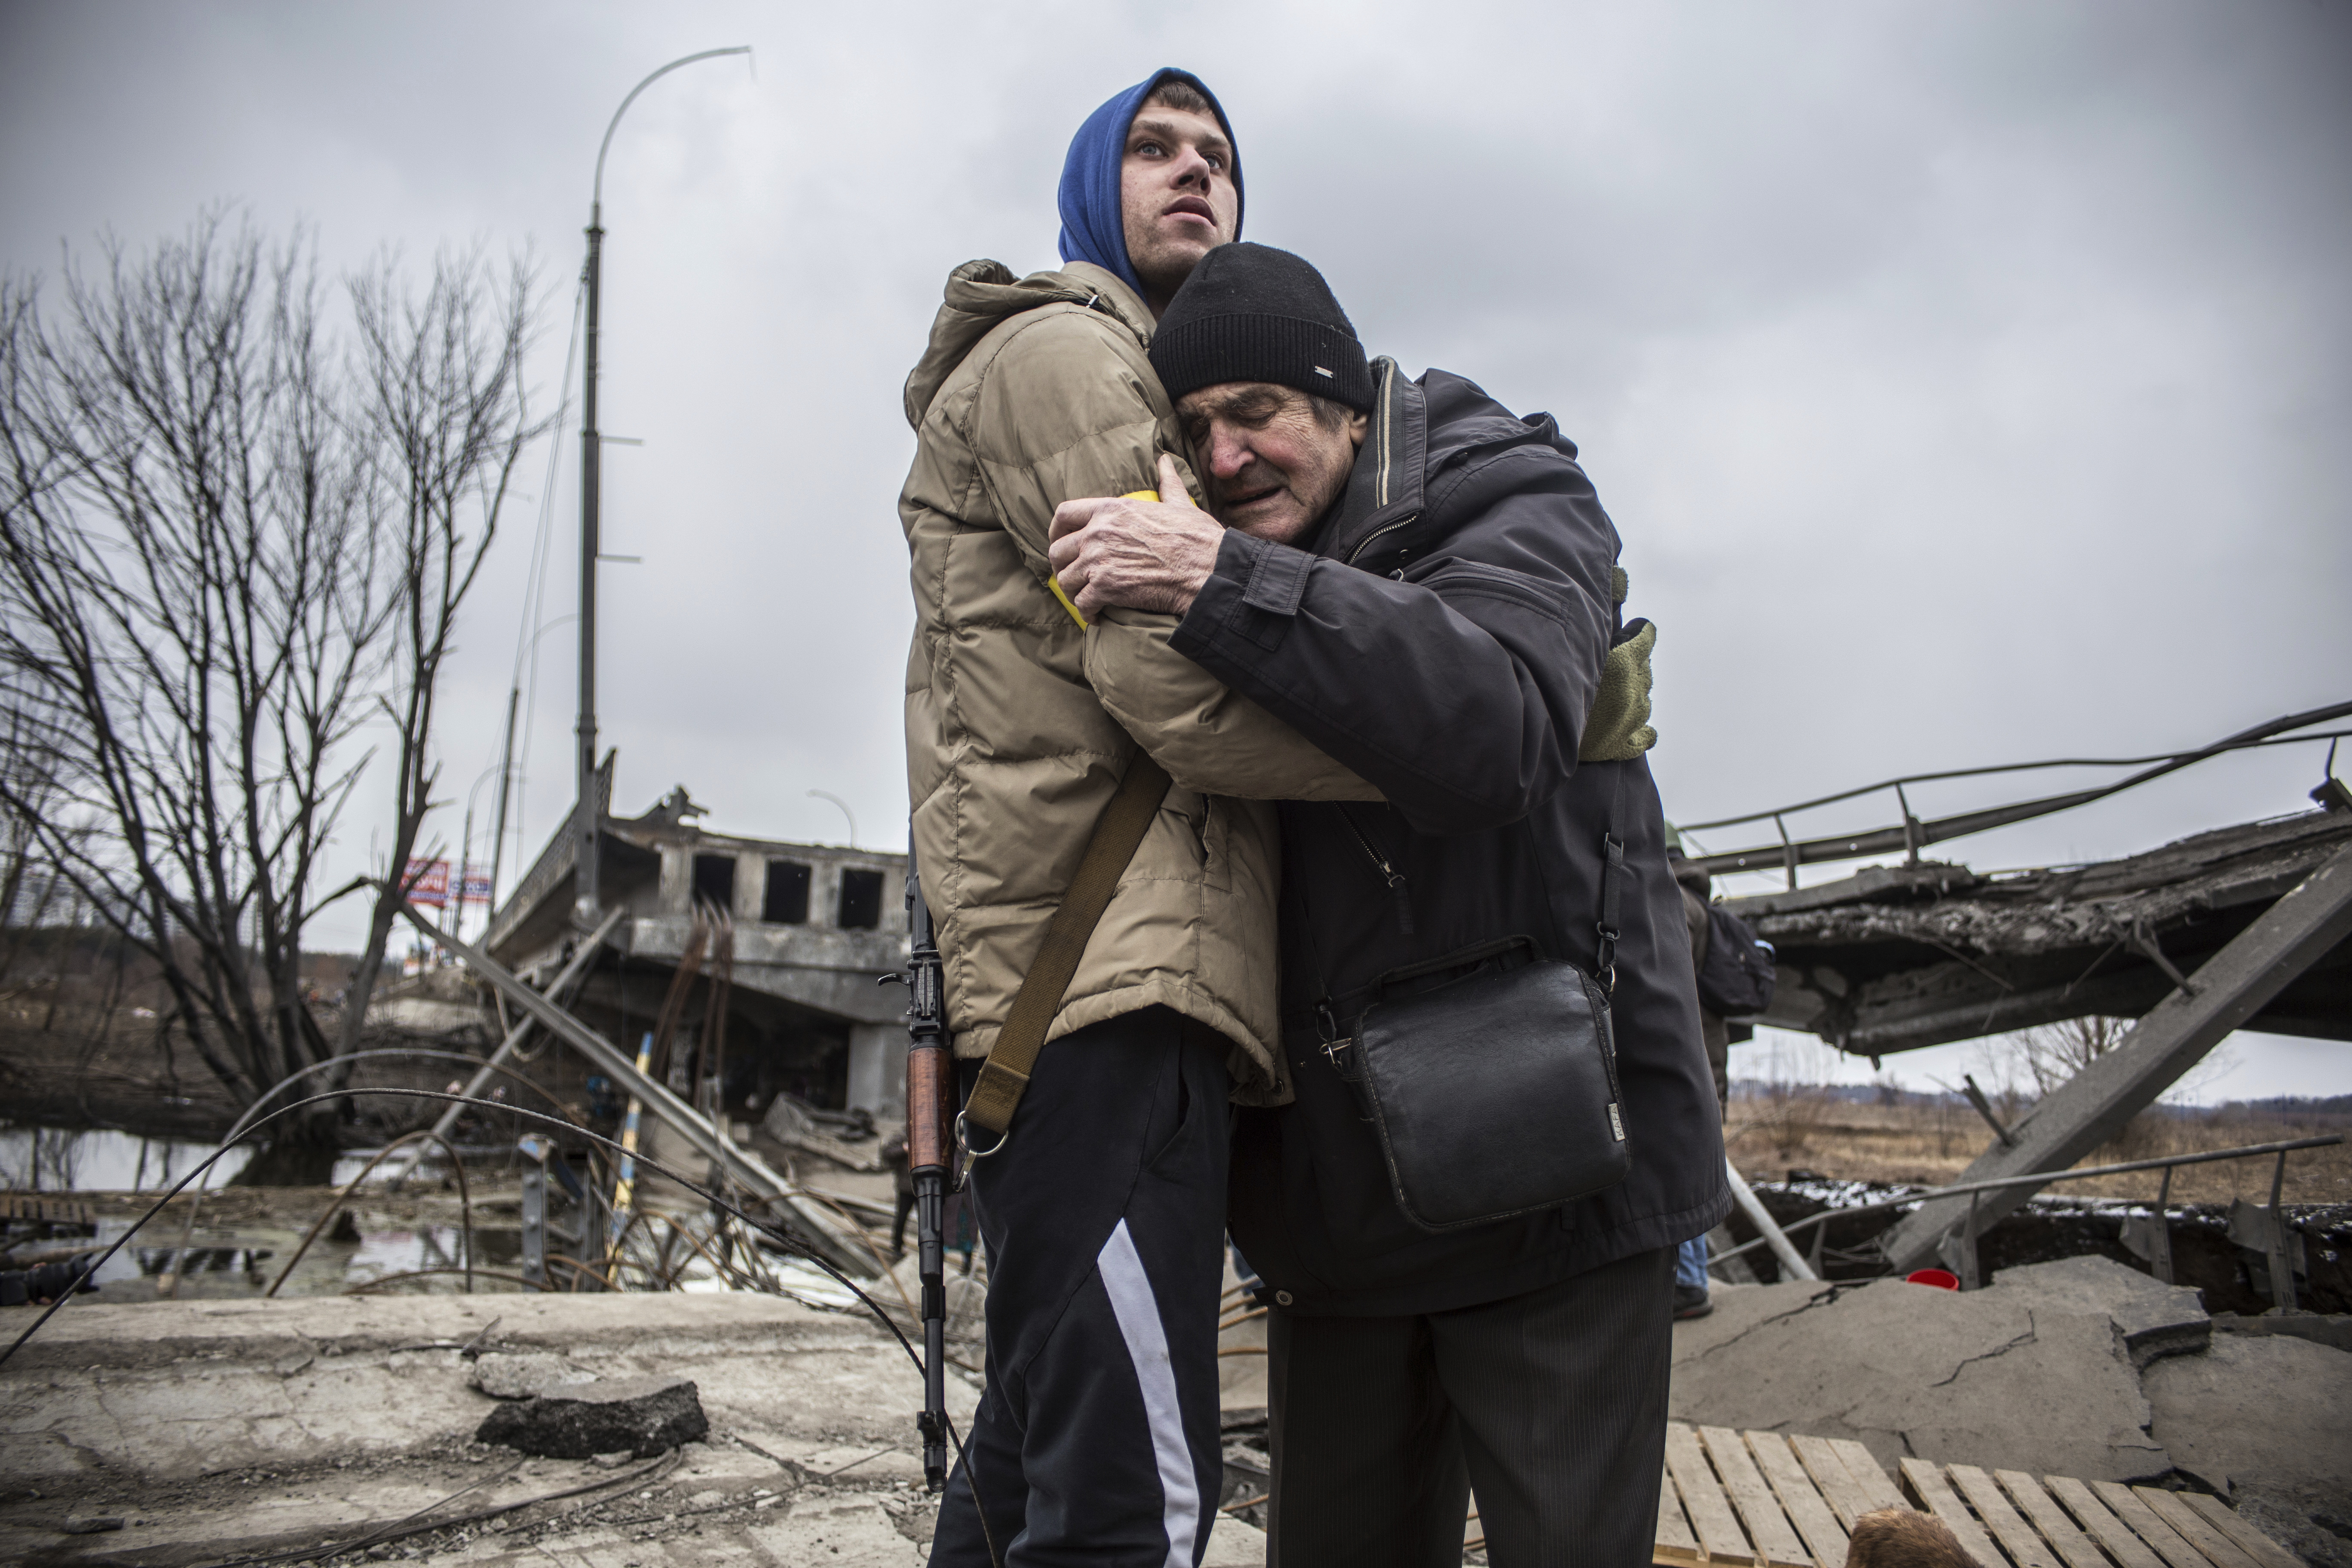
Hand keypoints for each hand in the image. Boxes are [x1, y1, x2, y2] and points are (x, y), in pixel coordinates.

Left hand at [1048, 454, 1222, 617]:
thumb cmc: (1198, 539)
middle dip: (1063, 567)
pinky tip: (1098, 616)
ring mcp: (1099, 559)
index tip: (1060, 541)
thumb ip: (1167, 483)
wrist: (1208, 570)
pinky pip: (1081, 603)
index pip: (1064, 513)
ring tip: (1088, 599)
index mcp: (1112, 509)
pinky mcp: (1106, 587)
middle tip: (1076, 578)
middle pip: (1058, 551)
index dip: (1056, 531)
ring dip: (1075, 593)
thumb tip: (1165, 461)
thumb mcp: (1179, 504)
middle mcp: (1099, 532)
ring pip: (1065, 580)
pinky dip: (1087, 613)